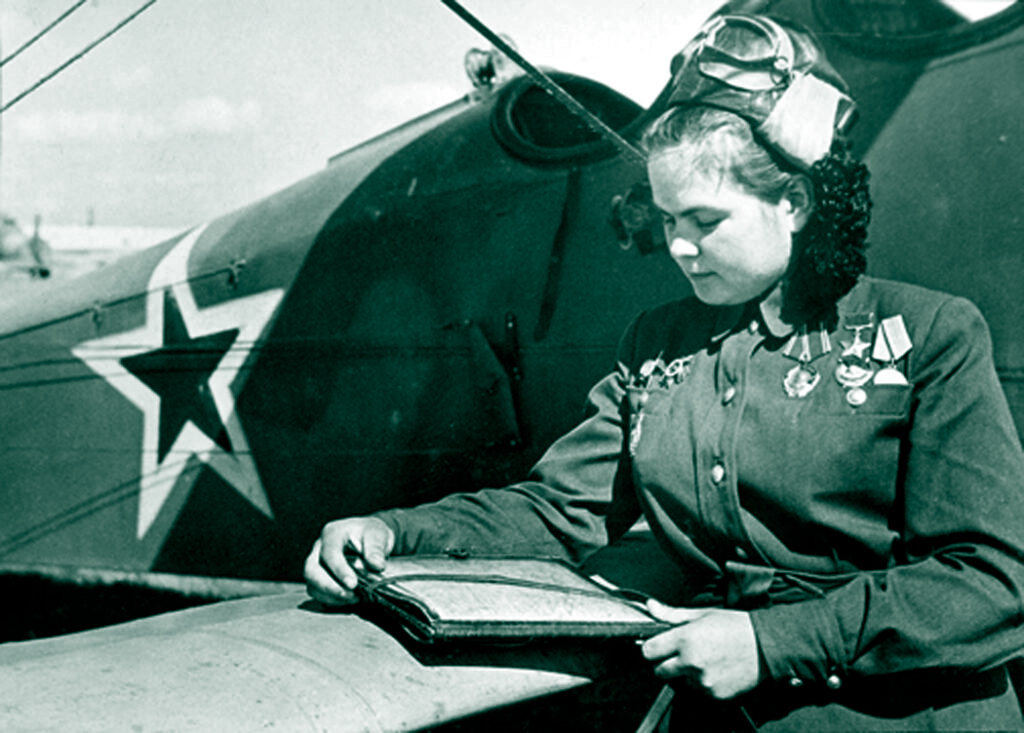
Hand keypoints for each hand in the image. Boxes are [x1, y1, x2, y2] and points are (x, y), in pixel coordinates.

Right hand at [303, 517, 395, 605]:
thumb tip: (376, 565)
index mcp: (333, 533)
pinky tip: (350, 600)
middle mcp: (319, 548)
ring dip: (330, 596)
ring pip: (312, 584)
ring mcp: (317, 564)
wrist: (371, 541)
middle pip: (311, 570)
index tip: (353, 584)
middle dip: (328, 586)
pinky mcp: (319, 579)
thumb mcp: (378, 533)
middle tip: (349, 595)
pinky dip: (332, 600)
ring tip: (353, 598)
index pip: (329, 552)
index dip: (339, 570)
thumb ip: (376, 547)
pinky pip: (318, 593)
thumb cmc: (371, 534)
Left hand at [639, 599, 760, 699]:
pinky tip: (716, 668)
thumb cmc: (735, 626)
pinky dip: (704, 682)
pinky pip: (699, 690)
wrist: (765, 645)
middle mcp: (691, 662)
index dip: (653, 648)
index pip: (648, 651)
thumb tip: (651, 606)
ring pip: (681, 681)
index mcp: (684, 639)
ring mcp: (703, 680)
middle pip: (660, 671)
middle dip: (667, 662)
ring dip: (687, 673)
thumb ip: (672, 615)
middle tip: (684, 653)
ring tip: (706, 658)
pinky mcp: (715, 694)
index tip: (659, 646)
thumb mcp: (702, 614)